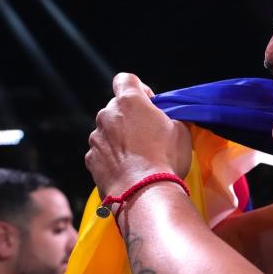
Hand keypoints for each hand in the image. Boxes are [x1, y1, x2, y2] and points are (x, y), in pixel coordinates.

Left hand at [86, 73, 191, 195]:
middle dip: (130, 118)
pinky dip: (112, 157)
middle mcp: (107, 114)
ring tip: (138, 158)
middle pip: (116, 108)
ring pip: (108, 131)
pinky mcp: (91, 159)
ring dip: (120, 139)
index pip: (125, 79)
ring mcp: (95, 138)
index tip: (150, 105)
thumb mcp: (181, 131)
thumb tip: (165, 118)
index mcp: (129, 101)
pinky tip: (127, 170)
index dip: (139, 90)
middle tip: (148, 136)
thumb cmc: (166, 158)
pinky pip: (102, 152)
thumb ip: (169, 117)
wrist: (144, 194)